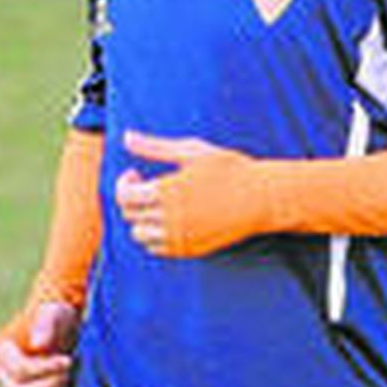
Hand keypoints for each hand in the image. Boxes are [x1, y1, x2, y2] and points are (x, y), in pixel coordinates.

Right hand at [0, 301, 79, 386]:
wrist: (64, 332)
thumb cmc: (57, 318)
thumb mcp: (55, 312)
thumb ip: (46, 323)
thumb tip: (37, 344)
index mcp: (2, 348)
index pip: (20, 370)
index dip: (46, 369)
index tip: (67, 361)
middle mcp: (0, 371)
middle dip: (50, 386)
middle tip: (68, 373)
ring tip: (66, 380)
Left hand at [115, 130, 266, 257]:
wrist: (262, 198)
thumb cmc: (230, 169)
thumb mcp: (191, 151)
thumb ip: (155, 147)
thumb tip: (127, 136)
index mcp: (166, 192)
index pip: (124, 196)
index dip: (124, 183)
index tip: (136, 174)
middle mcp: (170, 219)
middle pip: (129, 215)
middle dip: (131, 199)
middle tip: (146, 185)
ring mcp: (180, 237)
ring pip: (140, 234)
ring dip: (141, 218)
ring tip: (157, 204)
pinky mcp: (190, 249)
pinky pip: (157, 249)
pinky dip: (154, 235)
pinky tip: (169, 219)